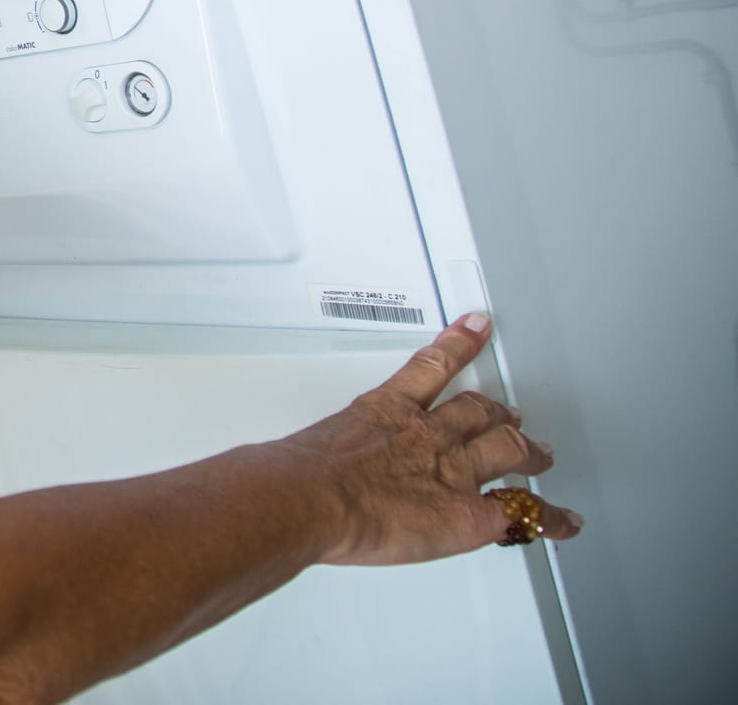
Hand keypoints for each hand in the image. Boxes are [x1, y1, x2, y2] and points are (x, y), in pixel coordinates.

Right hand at [275, 313, 582, 565]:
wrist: (316, 495)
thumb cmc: (303, 473)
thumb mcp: (301, 450)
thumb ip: (309, 458)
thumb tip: (280, 473)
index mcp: (388, 411)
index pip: (431, 366)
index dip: (458, 344)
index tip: (475, 325)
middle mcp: (428, 435)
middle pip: (477, 411)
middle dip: (498, 412)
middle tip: (510, 411)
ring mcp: (454, 471)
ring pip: (506, 449)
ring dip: (528, 451)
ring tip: (541, 453)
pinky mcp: (469, 512)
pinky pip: (521, 511)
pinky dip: (550, 517)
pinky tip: (564, 520)